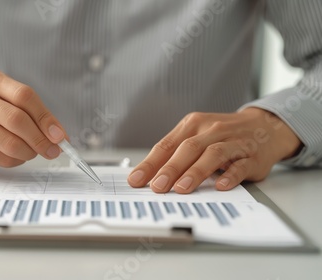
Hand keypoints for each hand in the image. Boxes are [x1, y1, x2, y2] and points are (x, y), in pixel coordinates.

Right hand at [0, 70, 66, 168]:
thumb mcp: (6, 102)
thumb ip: (32, 114)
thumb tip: (59, 136)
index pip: (25, 96)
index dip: (46, 118)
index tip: (60, 135)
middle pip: (18, 120)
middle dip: (41, 139)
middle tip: (52, 151)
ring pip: (11, 143)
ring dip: (29, 152)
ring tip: (31, 152)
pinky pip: (2, 158)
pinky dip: (16, 161)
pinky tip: (13, 156)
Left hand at [128, 108, 301, 193]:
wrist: (264, 126)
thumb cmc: (223, 135)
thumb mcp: (197, 135)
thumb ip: (175, 153)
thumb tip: (148, 175)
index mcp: (193, 125)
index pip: (167, 145)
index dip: (151, 163)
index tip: (136, 179)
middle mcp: (212, 130)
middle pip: (188, 148)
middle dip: (170, 168)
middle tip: (157, 186)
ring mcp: (233, 142)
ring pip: (212, 155)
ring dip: (195, 172)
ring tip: (181, 188)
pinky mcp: (252, 156)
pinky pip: (240, 166)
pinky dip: (229, 176)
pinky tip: (219, 186)